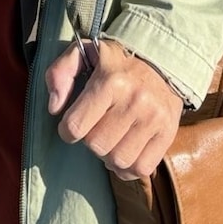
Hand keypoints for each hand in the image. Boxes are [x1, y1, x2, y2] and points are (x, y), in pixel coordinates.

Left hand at [45, 39, 183, 179]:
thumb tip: (54, 107)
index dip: (67, 131)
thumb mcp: (83, 54)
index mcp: (111, 80)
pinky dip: (128, 168)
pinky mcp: (168, 133)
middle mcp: (134, 100)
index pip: (75, 126)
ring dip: (109, 155)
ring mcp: (153, 118)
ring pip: (118, 161)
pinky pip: (141, 169)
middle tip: (96, 126)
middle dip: (90, 140)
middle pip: (96, 146)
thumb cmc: (115, 62)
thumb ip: (59, 73)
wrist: (161, 60)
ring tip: (111, 138)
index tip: (72, 124)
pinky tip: (126, 150)